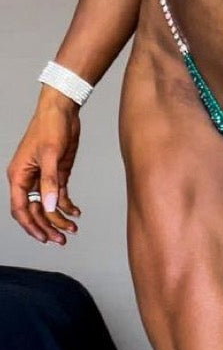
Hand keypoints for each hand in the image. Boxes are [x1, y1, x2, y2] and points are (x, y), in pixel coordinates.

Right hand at [7, 97, 82, 245]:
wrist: (63, 110)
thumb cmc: (51, 127)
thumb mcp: (51, 154)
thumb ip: (50, 181)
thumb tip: (50, 206)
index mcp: (19, 176)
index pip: (20, 208)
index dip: (31, 225)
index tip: (44, 238)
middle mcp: (28, 179)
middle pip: (34, 210)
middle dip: (47, 226)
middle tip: (62, 239)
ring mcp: (43, 177)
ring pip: (47, 205)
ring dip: (58, 218)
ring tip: (73, 229)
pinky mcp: (57, 173)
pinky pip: (59, 195)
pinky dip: (66, 205)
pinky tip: (76, 213)